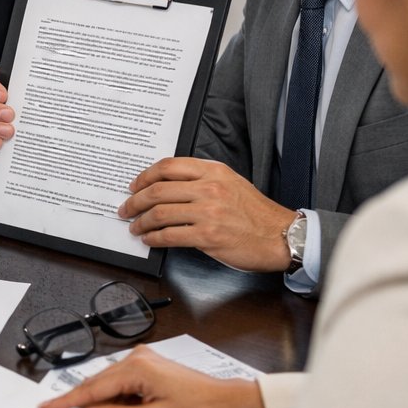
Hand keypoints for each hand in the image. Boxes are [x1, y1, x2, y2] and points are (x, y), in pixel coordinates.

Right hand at [38, 345, 265, 407]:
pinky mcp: (153, 369)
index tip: (47, 406)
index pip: (91, 388)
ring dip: (99, 401)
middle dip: (79, 401)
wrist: (230, 404)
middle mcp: (138, 359)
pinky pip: (124, 383)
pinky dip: (114, 397)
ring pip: (110, 384)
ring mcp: (146, 362)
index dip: (67, 401)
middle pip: (98, 383)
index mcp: (135, 368)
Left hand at [120, 157, 296, 270]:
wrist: (281, 236)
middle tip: (126, 209)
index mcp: (213, 171)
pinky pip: (170, 235)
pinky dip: (154, 238)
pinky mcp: (208, 236)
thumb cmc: (255, 212)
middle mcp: (209, 188)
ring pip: (159, 214)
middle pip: (157, 191)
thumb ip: (202, 180)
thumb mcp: (231, 183)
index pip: (168, 167)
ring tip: (135, 227)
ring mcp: (208, 212)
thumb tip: (167, 187)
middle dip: (134, 201)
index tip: (133, 186)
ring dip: (141, 222)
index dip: (144, 177)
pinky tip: (149, 240)